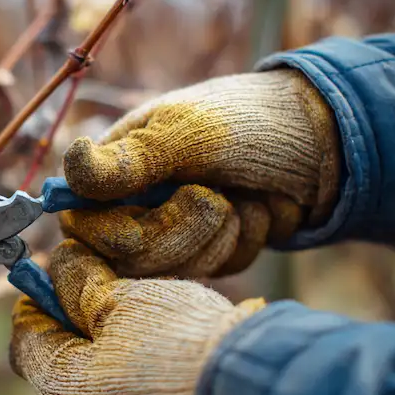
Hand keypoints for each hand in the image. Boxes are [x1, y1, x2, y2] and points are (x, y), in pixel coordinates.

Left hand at [10, 239, 264, 394]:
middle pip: (68, 365)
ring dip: (118, 352)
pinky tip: (178, 355)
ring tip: (152, 318)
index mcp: (63, 392)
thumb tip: (62, 265)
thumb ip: (82, 282)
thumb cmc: (182, 345)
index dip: (40, 298)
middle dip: (83, 324)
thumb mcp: (123, 298)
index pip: (27, 338)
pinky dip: (149, 381)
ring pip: (108, 390)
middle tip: (109, 287)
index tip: (61, 271)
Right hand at [60, 68, 341, 276]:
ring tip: (243, 196)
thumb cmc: (251, 122)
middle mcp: (133, 203)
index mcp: (114, 170)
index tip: (165, 212)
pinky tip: (258, 210)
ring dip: (221, 238)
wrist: (324, 140)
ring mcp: (171, 230)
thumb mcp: (190, 134)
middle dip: (183, 235)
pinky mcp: (208, 250)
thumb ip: (129, 159)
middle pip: (129, 261)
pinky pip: (214, 272)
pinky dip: (244, 244)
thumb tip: (70, 161)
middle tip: (217, 198)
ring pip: (174, 273)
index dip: (122, 234)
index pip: (84, 228)